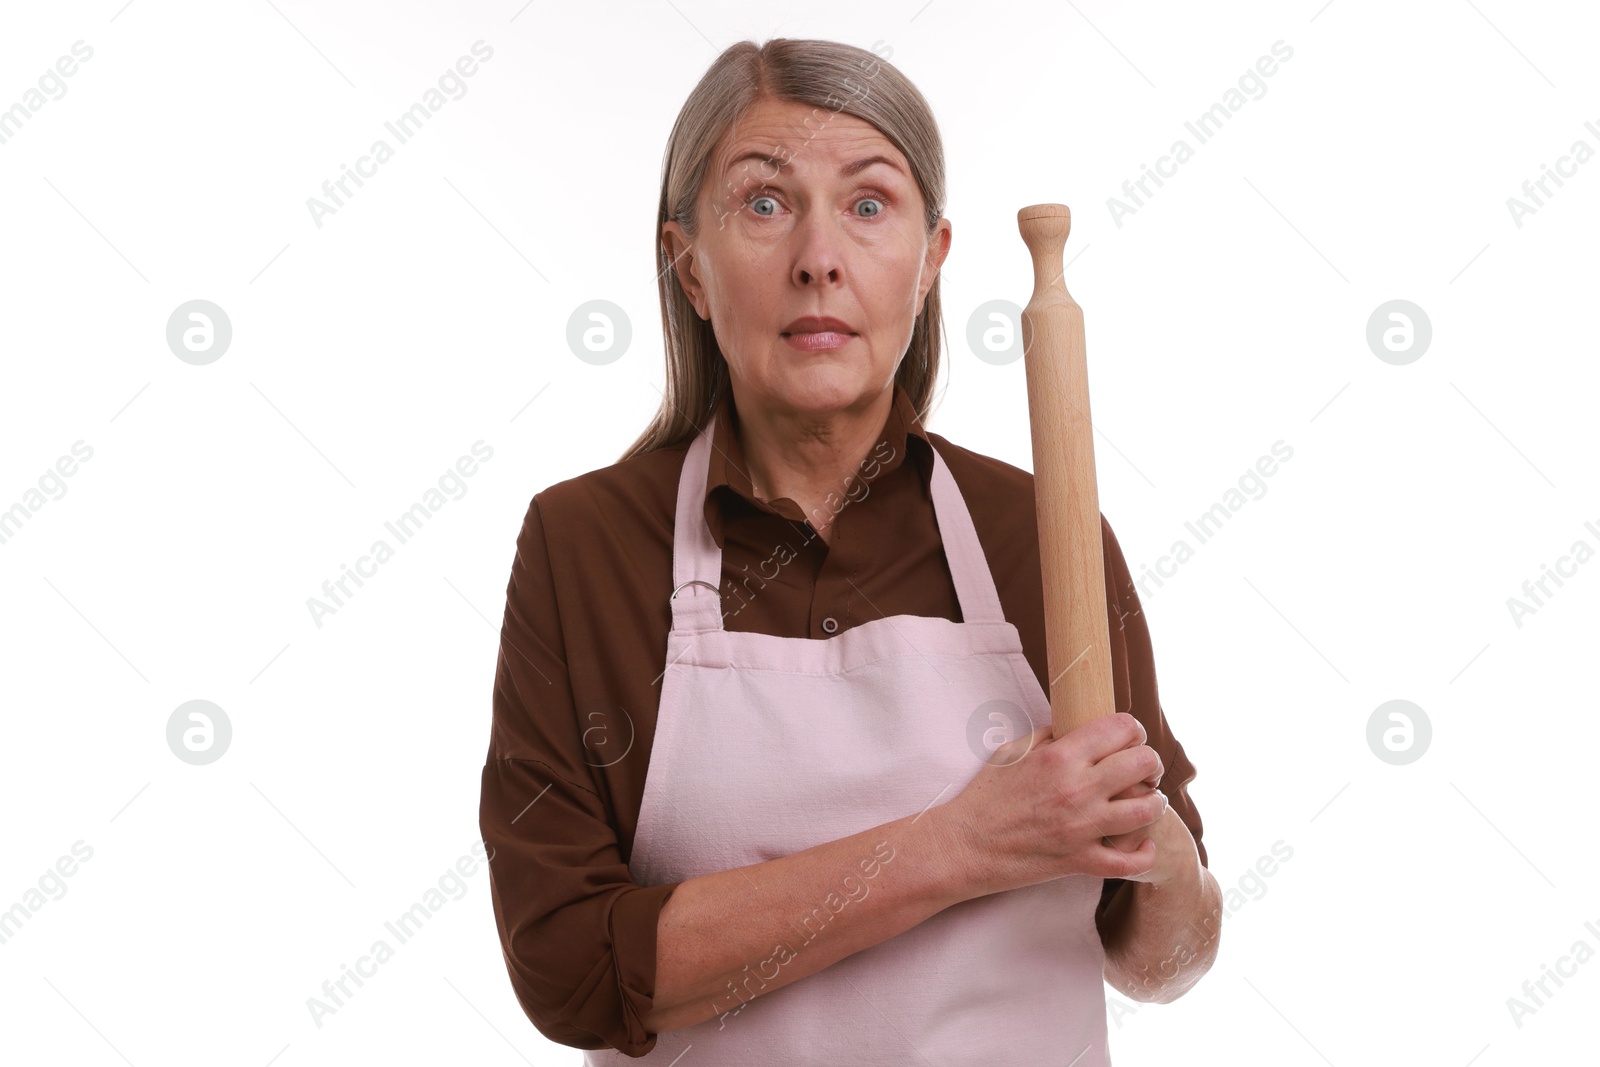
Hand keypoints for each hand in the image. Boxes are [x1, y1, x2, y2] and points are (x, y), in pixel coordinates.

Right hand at [942, 712, 1168, 897]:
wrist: (964, 845)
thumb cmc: (983, 797)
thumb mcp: (1011, 752)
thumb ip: (1049, 736)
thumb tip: (1076, 727)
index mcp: (1059, 756)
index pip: (1121, 729)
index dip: (1132, 729)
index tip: (1129, 737)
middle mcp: (1077, 789)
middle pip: (1143, 764)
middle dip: (1149, 762)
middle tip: (1142, 768)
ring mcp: (1082, 827)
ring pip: (1147, 810)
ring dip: (1153, 802)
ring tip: (1147, 801)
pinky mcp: (1081, 861)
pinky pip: (1130, 862)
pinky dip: (1143, 853)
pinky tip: (1140, 843)